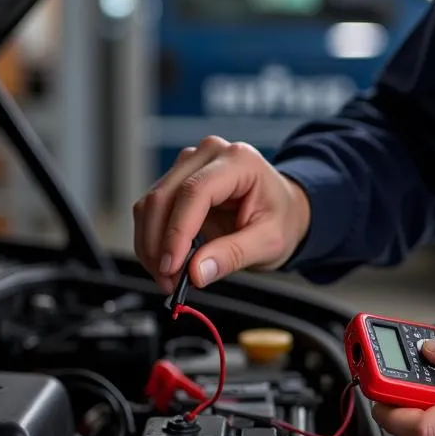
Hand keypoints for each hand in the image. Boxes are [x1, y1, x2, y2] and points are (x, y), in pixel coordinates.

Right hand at [132, 136, 310, 292]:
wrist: (284, 209)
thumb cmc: (281, 219)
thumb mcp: (270, 242)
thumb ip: (233, 255)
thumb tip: (196, 272)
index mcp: (239, 161)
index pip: (195, 191)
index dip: (177, 231)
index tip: (171, 267)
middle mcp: (209, 154)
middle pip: (164, 196)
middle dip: (159, 245)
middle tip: (168, 281)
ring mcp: (189, 163)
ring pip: (150, 204)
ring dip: (151, 246)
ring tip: (169, 277)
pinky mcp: (176, 180)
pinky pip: (151, 210)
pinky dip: (153, 241)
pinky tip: (166, 262)